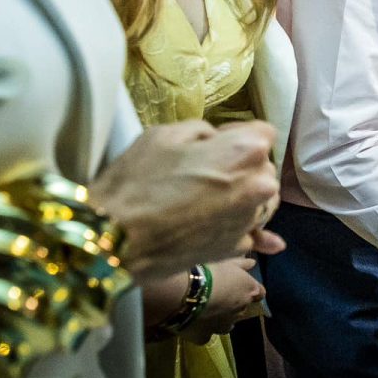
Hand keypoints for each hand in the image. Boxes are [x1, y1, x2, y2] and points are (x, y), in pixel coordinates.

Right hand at [91, 120, 282, 283]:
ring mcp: (250, 219)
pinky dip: (245, 229)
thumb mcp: (165, 134)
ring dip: (245, 195)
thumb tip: (217, 141)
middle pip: (262, 167)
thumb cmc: (137, 180)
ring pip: (260, 199)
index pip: (263, 132)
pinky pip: (249, 231)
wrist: (115, 240)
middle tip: (206, 170)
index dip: (238, 135)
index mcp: (246, 150)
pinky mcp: (238, 246)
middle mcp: (260, 185)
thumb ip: (203, 131)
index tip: (216, 143)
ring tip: (211, 198)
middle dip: (242, 165)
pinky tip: (250, 235)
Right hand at [181, 257, 263, 342]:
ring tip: (204, 309)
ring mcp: (223, 326)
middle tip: (216, 294)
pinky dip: (202, 329)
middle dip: (233, 303)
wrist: (184, 293)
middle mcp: (240, 311)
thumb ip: (242, 264)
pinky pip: (206, 334)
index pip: (259, 293)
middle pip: (242, 308)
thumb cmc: (208, 271)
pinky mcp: (205, 337)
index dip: (249, 290)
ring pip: (226, 324)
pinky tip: (191, 322)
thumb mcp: (226, 261)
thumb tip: (253, 263)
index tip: (239, 285)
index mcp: (249, 291)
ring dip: (220, 318)